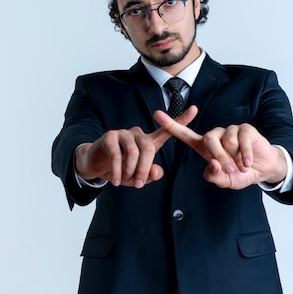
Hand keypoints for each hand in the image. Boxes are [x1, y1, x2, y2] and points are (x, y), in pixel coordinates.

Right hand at [75, 106, 198, 187]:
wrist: (96, 166)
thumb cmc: (122, 170)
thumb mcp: (138, 177)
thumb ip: (151, 175)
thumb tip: (156, 170)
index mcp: (148, 141)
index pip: (167, 130)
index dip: (181, 120)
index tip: (195, 109)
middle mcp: (137, 134)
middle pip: (148, 148)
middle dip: (144, 169)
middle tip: (139, 184)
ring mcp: (123, 133)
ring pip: (133, 152)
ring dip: (130, 171)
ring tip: (125, 182)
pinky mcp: (109, 136)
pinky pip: (116, 154)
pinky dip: (117, 170)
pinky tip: (116, 181)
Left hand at [154, 106, 286, 189]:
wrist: (263, 169)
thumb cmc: (240, 173)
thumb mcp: (225, 181)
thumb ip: (215, 176)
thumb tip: (212, 165)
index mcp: (205, 147)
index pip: (184, 134)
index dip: (171, 125)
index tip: (157, 115)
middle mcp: (215, 135)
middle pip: (208, 139)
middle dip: (219, 157)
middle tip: (230, 170)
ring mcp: (230, 130)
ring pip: (226, 140)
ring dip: (235, 158)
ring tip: (242, 165)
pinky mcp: (245, 128)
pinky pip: (242, 139)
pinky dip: (245, 154)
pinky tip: (248, 162)